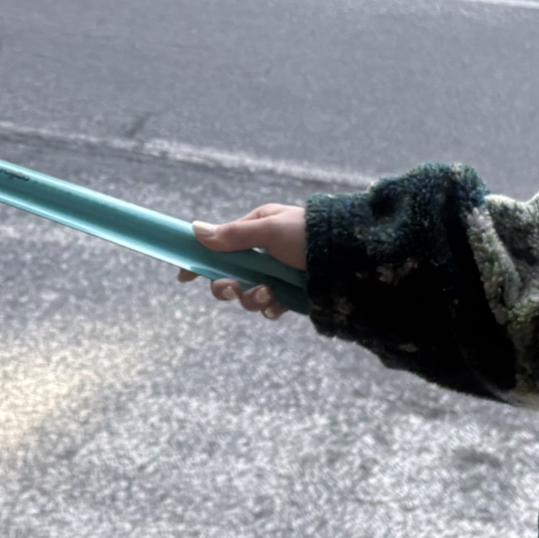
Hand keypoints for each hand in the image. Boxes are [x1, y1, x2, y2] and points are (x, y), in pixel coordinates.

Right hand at [181, 203, 306, 320]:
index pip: (219, 244)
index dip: (200, 260)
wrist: (355, 259)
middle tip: (233, 289)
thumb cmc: (313, 235)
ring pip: (247, 294)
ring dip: (252, 298)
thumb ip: (234, 235)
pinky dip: (269, 308)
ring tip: (269, 294)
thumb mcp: (271, 230)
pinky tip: (279, 304)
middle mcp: (264, 252)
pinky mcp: (290, 294)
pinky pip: (269, 307)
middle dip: (228, 286)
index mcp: (257, 228)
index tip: (184, 276)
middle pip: (229, 275)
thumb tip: (196, 230)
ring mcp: (277, 274)